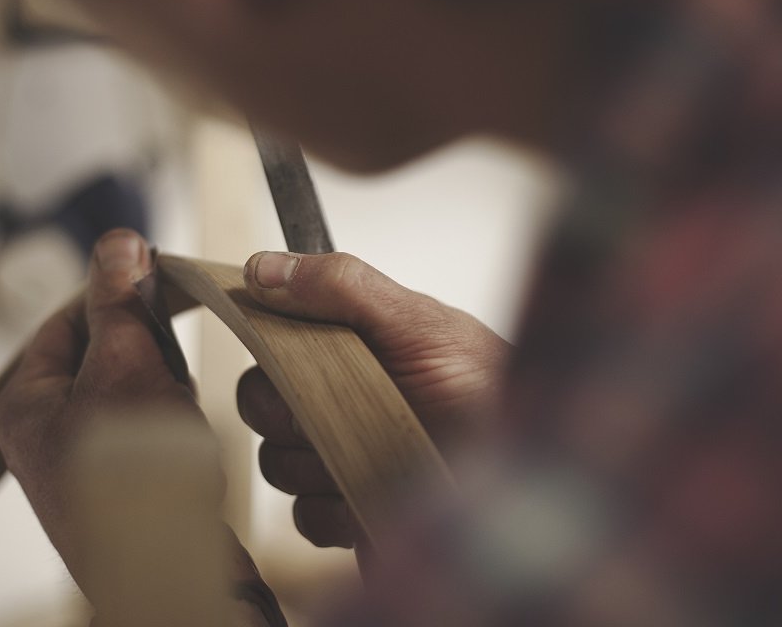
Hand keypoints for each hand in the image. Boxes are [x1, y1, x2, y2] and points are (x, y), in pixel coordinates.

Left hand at [0, 230, 203, 588]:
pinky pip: (151, 414)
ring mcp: (89, 449)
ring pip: (134, 380)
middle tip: (168, 363)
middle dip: (147, 347)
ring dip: (165, 380)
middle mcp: (51, 425)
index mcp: (30, 399)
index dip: (116, 291)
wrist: (172, 567)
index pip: (71, 315)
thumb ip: (120, 301)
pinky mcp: (125, 467)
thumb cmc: (140, 481)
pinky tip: (184, 434)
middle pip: (105, 346)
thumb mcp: (126, 369)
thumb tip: (119, 243)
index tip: (158, 273)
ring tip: (177, 409)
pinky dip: (174, 411)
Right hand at [237, 251, 510, 548]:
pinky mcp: (348, 509)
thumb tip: (264, 268)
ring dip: (315, 460)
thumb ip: (342, 285)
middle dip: (288, 410)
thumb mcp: (415, 318)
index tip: (290, 355)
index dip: (267, 347)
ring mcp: (339, 455)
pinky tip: (374, 487)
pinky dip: (333, 508)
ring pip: (277, 464)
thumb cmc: (480, 377)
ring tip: (372, 446)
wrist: (525, 455)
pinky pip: (306, 516)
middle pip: (260, 404)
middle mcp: (333, 398)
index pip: (268, 341)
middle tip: (335, 405)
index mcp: (340, 346)